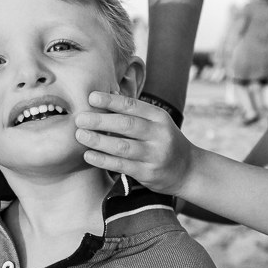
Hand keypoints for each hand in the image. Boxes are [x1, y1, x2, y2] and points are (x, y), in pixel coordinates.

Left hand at [73, 91, 193, 193]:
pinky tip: (89, 155)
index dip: (111, 101)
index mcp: (159, 117)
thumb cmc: (163, 141)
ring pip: (122, 146)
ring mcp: (154, 155)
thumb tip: (106, 94)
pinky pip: (121, 165)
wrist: (188, 170)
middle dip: (100, 120)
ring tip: (80, 135)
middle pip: (126, 124)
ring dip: (98, 140)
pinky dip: (103, 160)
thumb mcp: (156, 122)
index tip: (91, 97)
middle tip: (80, 118)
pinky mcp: (148, 173)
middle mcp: (159, 134)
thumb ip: (134, 112)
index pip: (132, 105)